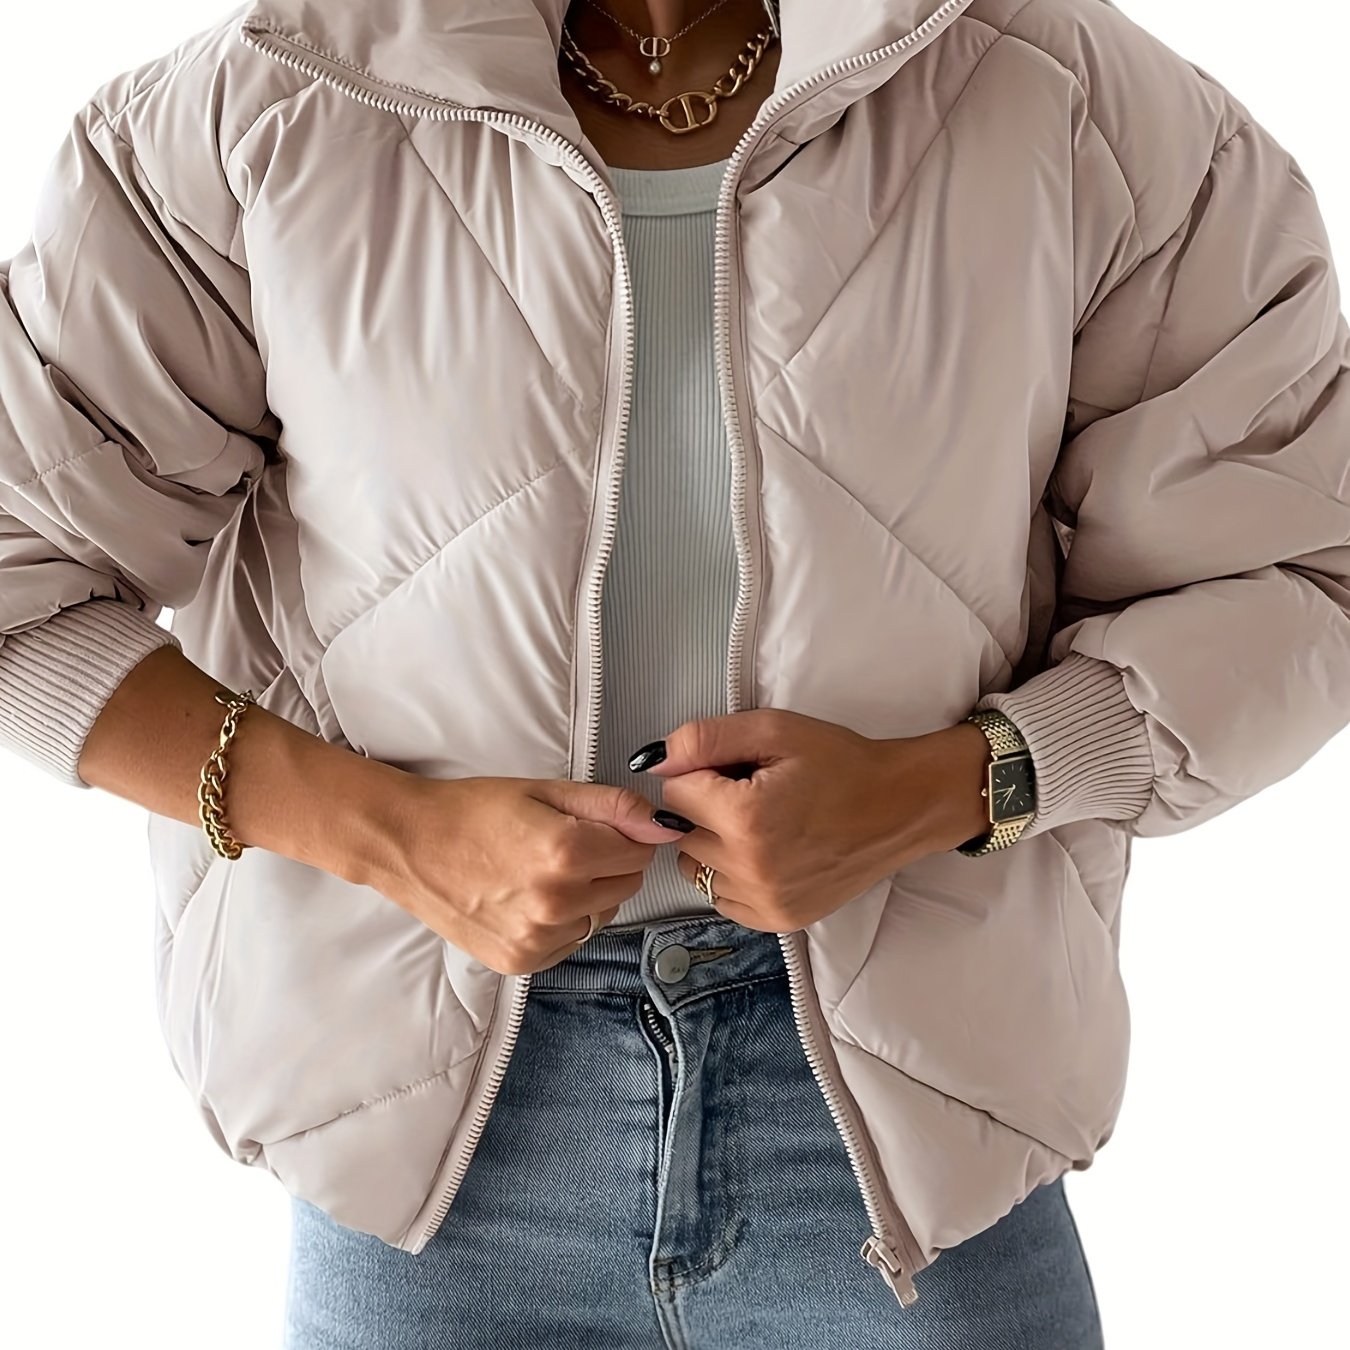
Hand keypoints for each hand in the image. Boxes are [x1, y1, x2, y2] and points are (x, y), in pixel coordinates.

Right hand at [367, 776, 689, 974]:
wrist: (408, 845)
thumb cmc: (472, 811)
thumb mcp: (545, 791)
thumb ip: (611, 806)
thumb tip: (663, 825)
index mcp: (567, 853)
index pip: (640, 852)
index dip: (621, 835)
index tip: (592, 827)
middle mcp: (557, 903)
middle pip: (627, 886)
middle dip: (608, 865)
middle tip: (563, 847)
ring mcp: (538, 938)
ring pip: (601, 916)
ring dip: (586, 896)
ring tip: (540, 873)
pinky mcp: (521, 960)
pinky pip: (570, 942)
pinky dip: (561, 923)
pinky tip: (527, 899)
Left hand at [630, 709, 991, 931]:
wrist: (899, 808)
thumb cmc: (841, 763)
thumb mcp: (774, 730)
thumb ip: (705, 739)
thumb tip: (653, 761)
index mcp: (745, 818)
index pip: (675, 792)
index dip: (702, 772)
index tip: (738, 769)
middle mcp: (749, 868)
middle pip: (682, 831)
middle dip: (706, 808)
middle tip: (753, 793)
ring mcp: (763, 900)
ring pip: (696, 867)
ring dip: (714, 843)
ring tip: (760, 823)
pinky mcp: (776, 919)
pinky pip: (721, 897)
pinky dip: (732, 874)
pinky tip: (766, 852)